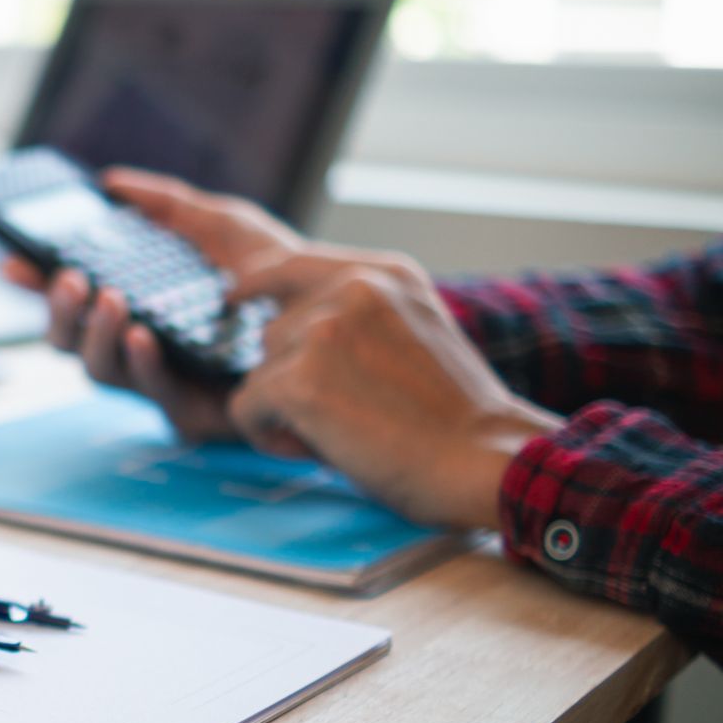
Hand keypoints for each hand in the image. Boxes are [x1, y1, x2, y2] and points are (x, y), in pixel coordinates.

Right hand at [0, 167, 307, 440]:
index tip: (13, 260)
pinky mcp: (198, 413)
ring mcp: (166, 385)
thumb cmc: (280, 277)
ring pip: (101, 373)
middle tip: (71, 278)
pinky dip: (143, 364)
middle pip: (71, 344)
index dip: (36, 286)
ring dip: (96, 336)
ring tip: (110, 299)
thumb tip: (111, 182)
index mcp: (136, 311)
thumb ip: (166, 204)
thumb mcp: (222, 225)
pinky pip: (155, 397)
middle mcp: (141, 352)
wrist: (342, 314)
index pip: (71, 302)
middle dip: (60, 312)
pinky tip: (143, 336)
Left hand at [224, 254, 561, 528]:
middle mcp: (353, 289)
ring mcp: (323, 331)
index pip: (293, 263)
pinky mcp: (299, 380)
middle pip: (272, 333)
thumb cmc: (455, 417)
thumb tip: (277, 324)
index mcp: (387, 273)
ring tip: (346, 432)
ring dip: (286, 409)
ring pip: (259, 372)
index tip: (235, 296)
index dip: (257, 282)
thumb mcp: (413, 332)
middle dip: (294, 378)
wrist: (487, 460)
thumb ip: (358, 317)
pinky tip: (320, 450)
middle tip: (352, 415)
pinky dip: (269, 437)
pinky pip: (245, 408)